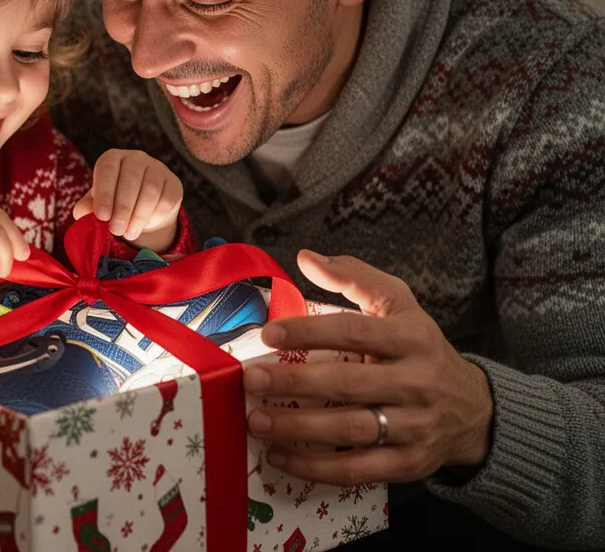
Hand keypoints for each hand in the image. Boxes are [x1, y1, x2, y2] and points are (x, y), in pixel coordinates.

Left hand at [73, 149, 182, 251]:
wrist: (141, 210)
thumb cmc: (113, 204)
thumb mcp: (97, 205)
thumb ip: (87, 208)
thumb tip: (83, 212)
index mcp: (112, 158)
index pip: (107, 169)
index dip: (105, 193)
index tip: (102, 216)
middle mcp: (135, 158)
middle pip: (130, 180)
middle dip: (122, 209)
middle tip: (116, 230)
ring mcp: (157, 168)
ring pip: (150, 191)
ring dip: (138, 216)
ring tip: (129, 233)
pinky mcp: (173, 183)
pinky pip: (166, 199)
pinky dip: (154, 216)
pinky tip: (145, 226)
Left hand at [243, 251, 492, 485]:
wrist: (475, 410)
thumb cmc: (420, 348)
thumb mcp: (399, 304)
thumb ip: (354, 276)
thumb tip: (306, 258)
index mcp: (411, 338)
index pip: (355, 331)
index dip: (309, 331)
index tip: (269, 334)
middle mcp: (417, 382)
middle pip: (348, 384)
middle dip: (295, 383)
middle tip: (252, 380)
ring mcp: (415, 427)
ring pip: (351, 430)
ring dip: (299, 428)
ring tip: (257, 422)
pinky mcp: (409, 464)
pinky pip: (357, 470)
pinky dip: (315, 468)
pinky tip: (280, 457)